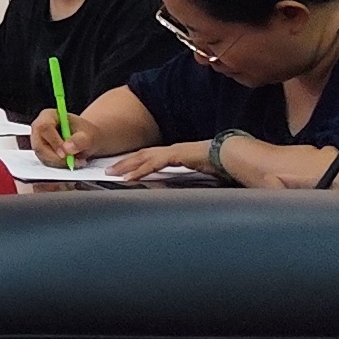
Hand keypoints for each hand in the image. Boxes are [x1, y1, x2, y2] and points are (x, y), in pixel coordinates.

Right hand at [29, 106, 84, 166]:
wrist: (86, 139)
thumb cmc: (86, 133)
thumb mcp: (89, 135)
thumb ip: (79, 141)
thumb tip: (66, 149)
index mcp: (48, 116)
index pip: (44, 127)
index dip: (53, 141)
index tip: (65, 154)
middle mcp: (39, 128)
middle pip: (39, 145)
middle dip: (56, 157)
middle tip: (73, 161)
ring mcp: (38, 140)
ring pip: (42, 155)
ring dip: (59, 162)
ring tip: (77, 161)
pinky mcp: (41, 152)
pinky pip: (45, 161)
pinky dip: (59, 164)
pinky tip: (72, 161)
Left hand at [103, 140, 219, 181]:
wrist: (231, 154)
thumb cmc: (217, 163)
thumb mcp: (196, 171)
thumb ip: (185, 177)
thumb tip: (179, 188)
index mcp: (173, 154)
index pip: (148, 157)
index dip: (133, 162)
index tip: (120, 168)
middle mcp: (170, 150)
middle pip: (141, 155)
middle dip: (123, 162)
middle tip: (108, 170)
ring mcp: (173, 151)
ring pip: (143, 158)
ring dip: (127, 165)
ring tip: (112, 173)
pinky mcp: (176, 155)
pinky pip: (154, 163)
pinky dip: (140, 170)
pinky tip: (130, 176)